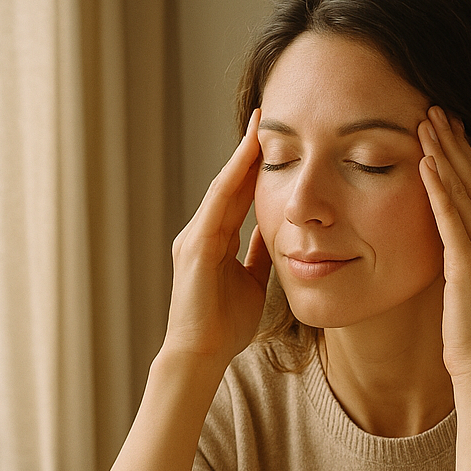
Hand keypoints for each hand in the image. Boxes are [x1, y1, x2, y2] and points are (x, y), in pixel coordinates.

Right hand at [163, 110, 273, 367]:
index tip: (273, 140)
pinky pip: (219, 204)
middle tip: (266, 116)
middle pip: (230, 184)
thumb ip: (258, 255)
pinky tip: (248, 156)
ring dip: (242, 156)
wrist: (201, 354)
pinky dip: (233, 178)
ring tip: (260, 126)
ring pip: (223, 188)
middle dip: (248, 151)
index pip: (237, 196)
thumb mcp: (251, 281)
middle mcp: (200, 233)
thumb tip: (275, 232)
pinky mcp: (196, 246)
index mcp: (213, 242)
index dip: (254, 168)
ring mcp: (195, 237)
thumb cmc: (223, 325)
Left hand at [418, 106, 470, 385]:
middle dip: (456, 142)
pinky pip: (452, 219)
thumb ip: (469, 253)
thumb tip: (457, 234)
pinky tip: (426, 162)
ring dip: (445, 153)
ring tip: (426, 120)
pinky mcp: (470, 267)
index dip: (467, 153)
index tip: (451, 124)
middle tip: (436, 107)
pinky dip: (439, 188)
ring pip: (465, 192)